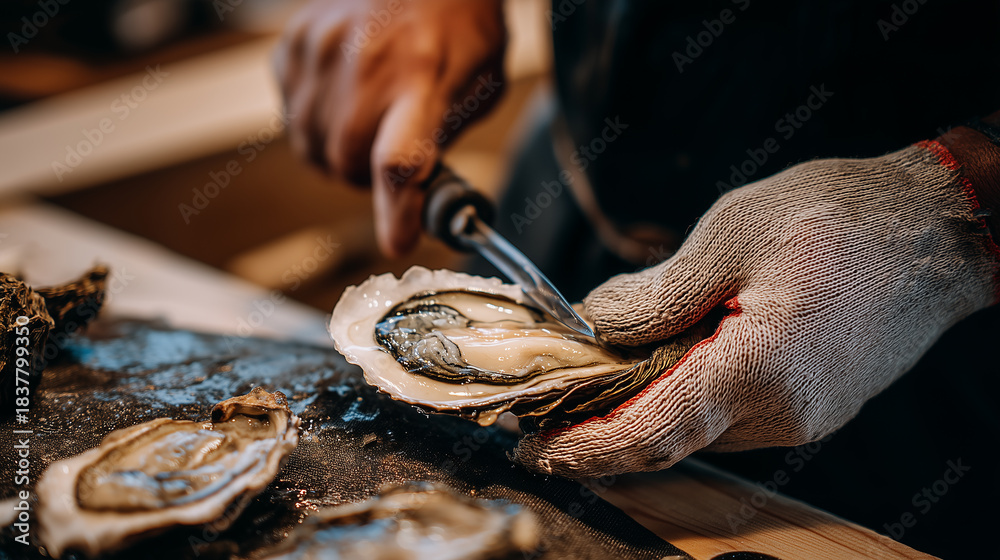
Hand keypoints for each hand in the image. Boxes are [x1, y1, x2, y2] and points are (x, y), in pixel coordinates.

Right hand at [275, 0, 505, 255]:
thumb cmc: (459, 25)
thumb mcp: (480, 85)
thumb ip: (445, 140)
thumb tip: (419, 196)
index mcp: (424, 78)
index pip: (401, 160)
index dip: (396, 212)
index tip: (398, 241)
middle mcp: (365, 65)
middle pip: (346, 163)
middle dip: (366, 176)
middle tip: (389, 150)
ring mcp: (321, 51)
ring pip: (312, 147)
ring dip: (338, 151)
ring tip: (369, 116)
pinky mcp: (293, 44)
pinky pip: (290, 115)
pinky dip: (315, 120)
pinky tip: (344, 93)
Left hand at [514, 143, 998, 477]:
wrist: (937, 228)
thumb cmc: (842, 218)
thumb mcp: (730, 235)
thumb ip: (656, 293)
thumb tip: (597, 326)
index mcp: (758, 370)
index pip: (651, 432)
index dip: (585, 447)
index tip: (535, 447)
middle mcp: (782, 412)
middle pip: (668, 439)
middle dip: (599, 433)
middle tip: (544, 414)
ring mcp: (801, 414)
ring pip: (698, 430)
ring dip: (639, 414)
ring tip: (586, 386)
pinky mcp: (811, 403)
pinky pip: (730, 416)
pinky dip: (681, 402)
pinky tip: (653, 373)